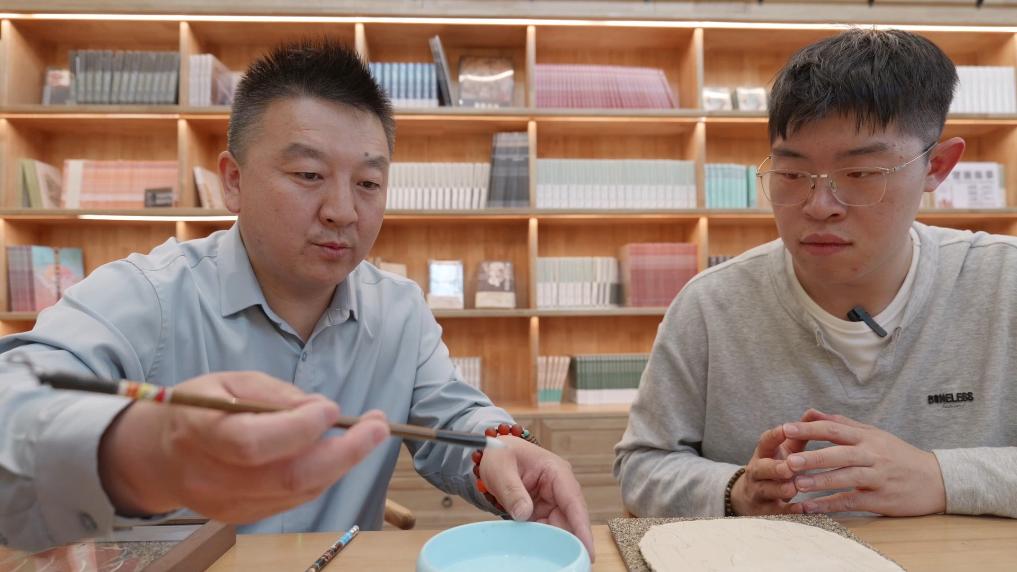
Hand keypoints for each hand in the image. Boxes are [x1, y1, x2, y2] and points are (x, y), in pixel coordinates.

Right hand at [98, 371, 389, 521]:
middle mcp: (212, 477)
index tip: (331, 409)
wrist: (158, 456)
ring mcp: (227, 504)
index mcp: (201, 432)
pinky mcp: (242, 517)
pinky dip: (323, 476)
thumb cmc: (200, 407)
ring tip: (368, 434)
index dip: (299, 429)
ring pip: (298, 493)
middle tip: (379, 426)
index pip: (254, 442)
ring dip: (342, 463)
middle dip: (344, 452)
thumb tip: (321, 409)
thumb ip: (276, 395)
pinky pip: (294, 501)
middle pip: (288, 477)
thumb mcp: (230, 381)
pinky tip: (338, 453)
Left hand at [478, 437, 594, 560]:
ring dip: (554, 541)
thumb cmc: (501, 454)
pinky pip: (546, 529)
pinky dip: (542, 539)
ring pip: (560, 527)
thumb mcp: (502, 469)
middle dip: (569, 540)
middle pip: (570, 519)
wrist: (491, 454)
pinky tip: (537, 550)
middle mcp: (559, 487)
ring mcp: (552, 500)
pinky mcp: (542, 510)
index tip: (588, 549)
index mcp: (556, 472)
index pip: (573, 501)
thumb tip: (524, 514)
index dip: (582, 527)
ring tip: (548, 557)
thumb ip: (513, 491)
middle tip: (568, 560)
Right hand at [730, 423, 809, 515]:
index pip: (765, 441)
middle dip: (775, 467)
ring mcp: (759, 492)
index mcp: (763, 453)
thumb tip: (812, 412)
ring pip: (766, 490)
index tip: (785, 428)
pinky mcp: (765, 511)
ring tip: (793, 486)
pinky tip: (802, 510)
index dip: (774, 436)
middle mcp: (757, 472)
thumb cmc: (776, 468)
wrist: (751, 497)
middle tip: (789, 466)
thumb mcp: (784, 451)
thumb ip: (798, 435)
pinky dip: (789, 511)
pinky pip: (776, 512)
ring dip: (779, 488)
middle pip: (762, 468)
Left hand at [783, 409, 945, 515]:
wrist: (937, 480)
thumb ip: (841, 424)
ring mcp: (878, 477)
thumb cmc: (898, 455)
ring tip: (797, 484)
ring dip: (820, 482)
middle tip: (788, 461)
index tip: (786, 429)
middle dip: (812, 457)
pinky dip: (830, 504)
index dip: (809, 429)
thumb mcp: (873, 434)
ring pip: (846, 477)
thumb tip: (810, 412)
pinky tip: (811, 507)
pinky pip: (852, 501)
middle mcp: (872, 455)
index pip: (834, 429)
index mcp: (867, 437)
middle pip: (839, 453)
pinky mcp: (881, 499)